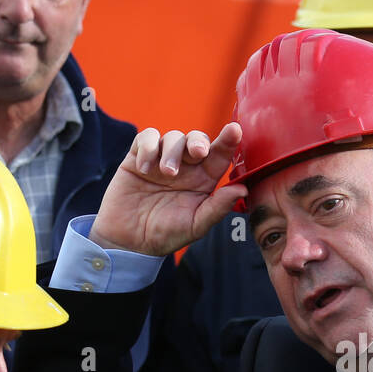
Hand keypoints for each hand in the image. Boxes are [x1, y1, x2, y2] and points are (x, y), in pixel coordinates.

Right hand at [90, 124, 246, 256]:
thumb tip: (242, 189)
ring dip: (172, 151)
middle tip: (197, 153)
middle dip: (198, 141)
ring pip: (173, 137)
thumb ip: (217, 208)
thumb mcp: (195, 226)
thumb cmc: (166, 234)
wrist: (129, 241)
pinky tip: (144, 168)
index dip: (228, 141)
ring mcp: (162, 159)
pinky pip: (146, 137)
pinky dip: (147, 147)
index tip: (235, 130)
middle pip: (197, 139)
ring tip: (166, 173)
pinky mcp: (138, 157)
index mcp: (204, 180)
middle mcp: (187, 167)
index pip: (220, 156)